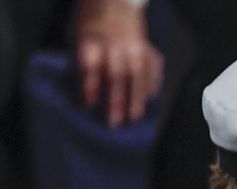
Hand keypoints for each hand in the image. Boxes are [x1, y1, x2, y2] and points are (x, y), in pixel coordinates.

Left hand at [75, 0, 164, 126]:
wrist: (114, 1)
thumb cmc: (92, 24)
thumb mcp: (77, 36)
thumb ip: (81, 61)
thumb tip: (85, 91)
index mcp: (92, 40)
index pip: (91, 65)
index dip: (90, 86)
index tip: (89, 106)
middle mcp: (115, 44)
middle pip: (117, 75)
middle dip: (116, 101)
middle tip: (114, 122)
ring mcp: (135, 46)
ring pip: (137, 75)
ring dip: (136, 99)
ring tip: (134, 118)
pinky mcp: (148, 48)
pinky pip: (153, 69)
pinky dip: (153, 84)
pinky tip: (151, 99)